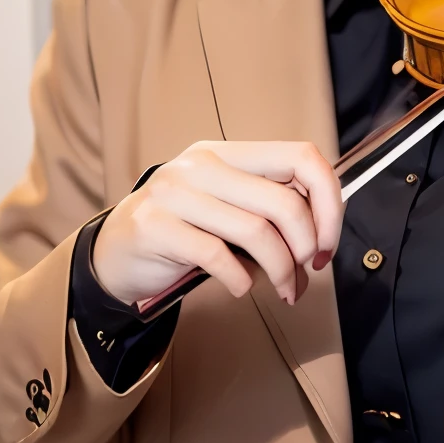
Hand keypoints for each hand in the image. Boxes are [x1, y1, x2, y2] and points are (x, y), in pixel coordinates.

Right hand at [93, 141, 342, 307]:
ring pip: (257, 232)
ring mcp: (175, 192)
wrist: (114, 254)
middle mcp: (203, 164)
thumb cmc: (182, 232)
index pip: (302, 157)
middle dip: (307, 247)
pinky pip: (218, 256)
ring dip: (281, 272)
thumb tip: (324, 231)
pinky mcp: (155, 225)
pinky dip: (242, 280)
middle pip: (284, 201)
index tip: (329, 240)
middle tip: (307, 273)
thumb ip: (268, 207)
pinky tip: (241, 287)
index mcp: (229, 152)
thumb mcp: (227, 208)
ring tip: (284, 290)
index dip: (329, 200)